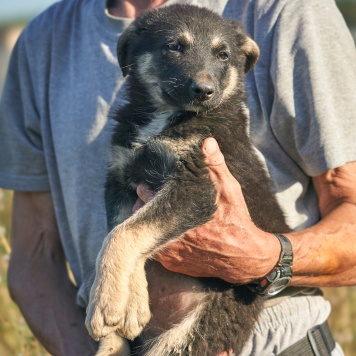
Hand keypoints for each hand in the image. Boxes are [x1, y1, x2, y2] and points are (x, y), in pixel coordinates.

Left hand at [136, 138, 279, 283]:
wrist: (245, 257)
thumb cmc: (236, 220)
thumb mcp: (229, 190)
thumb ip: (215, 165)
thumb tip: (207, 142)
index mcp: (179, 214)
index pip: (146, 198)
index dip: (145, 191)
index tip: (145, 186)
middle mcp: (170, 236)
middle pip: (141, 217)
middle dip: (144, 207)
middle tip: (149, 200)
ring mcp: (170, 253)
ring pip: (146, 235)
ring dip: (149, 224)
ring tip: (157, 215)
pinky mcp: (173, 265)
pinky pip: (155, 251)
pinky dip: (157, 240)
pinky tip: (166, 233)